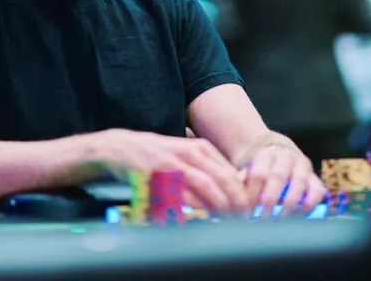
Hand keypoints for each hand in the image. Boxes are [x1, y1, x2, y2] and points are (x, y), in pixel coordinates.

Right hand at [95, 129, 248, 211]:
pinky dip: (189, 210)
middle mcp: (189, 154)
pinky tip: (196, 220)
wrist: (122, 148)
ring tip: (225, 222)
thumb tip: (236, 187)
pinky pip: (178, 198)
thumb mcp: (187, 153)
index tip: (248, 210)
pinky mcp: (156, 177)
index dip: (241, 194)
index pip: (229, 173)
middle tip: (242, 219)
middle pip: (221, 181)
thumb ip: (209, 167)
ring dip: (217, 208)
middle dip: (234, 203)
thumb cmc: (159, 154)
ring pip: (203, 188)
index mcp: (200, 148)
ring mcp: (173, 165)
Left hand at [240, 144, 326, 216]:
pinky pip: (317, 189)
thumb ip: (241, 181)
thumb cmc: (258, 165)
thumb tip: (236, 200)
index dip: (252, 194)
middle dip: (269, 200)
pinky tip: (299, 215)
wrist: (275, 149)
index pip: (258, 174)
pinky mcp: (314, 176)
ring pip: (300, 181)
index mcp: (266, 153)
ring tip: (279, 219)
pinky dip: (310, 203)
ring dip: (289, 203)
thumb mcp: (246, 167)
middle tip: (261, 218)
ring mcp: (303, 164)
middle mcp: (286, 156)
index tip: (246, 211)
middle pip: (278, 176)